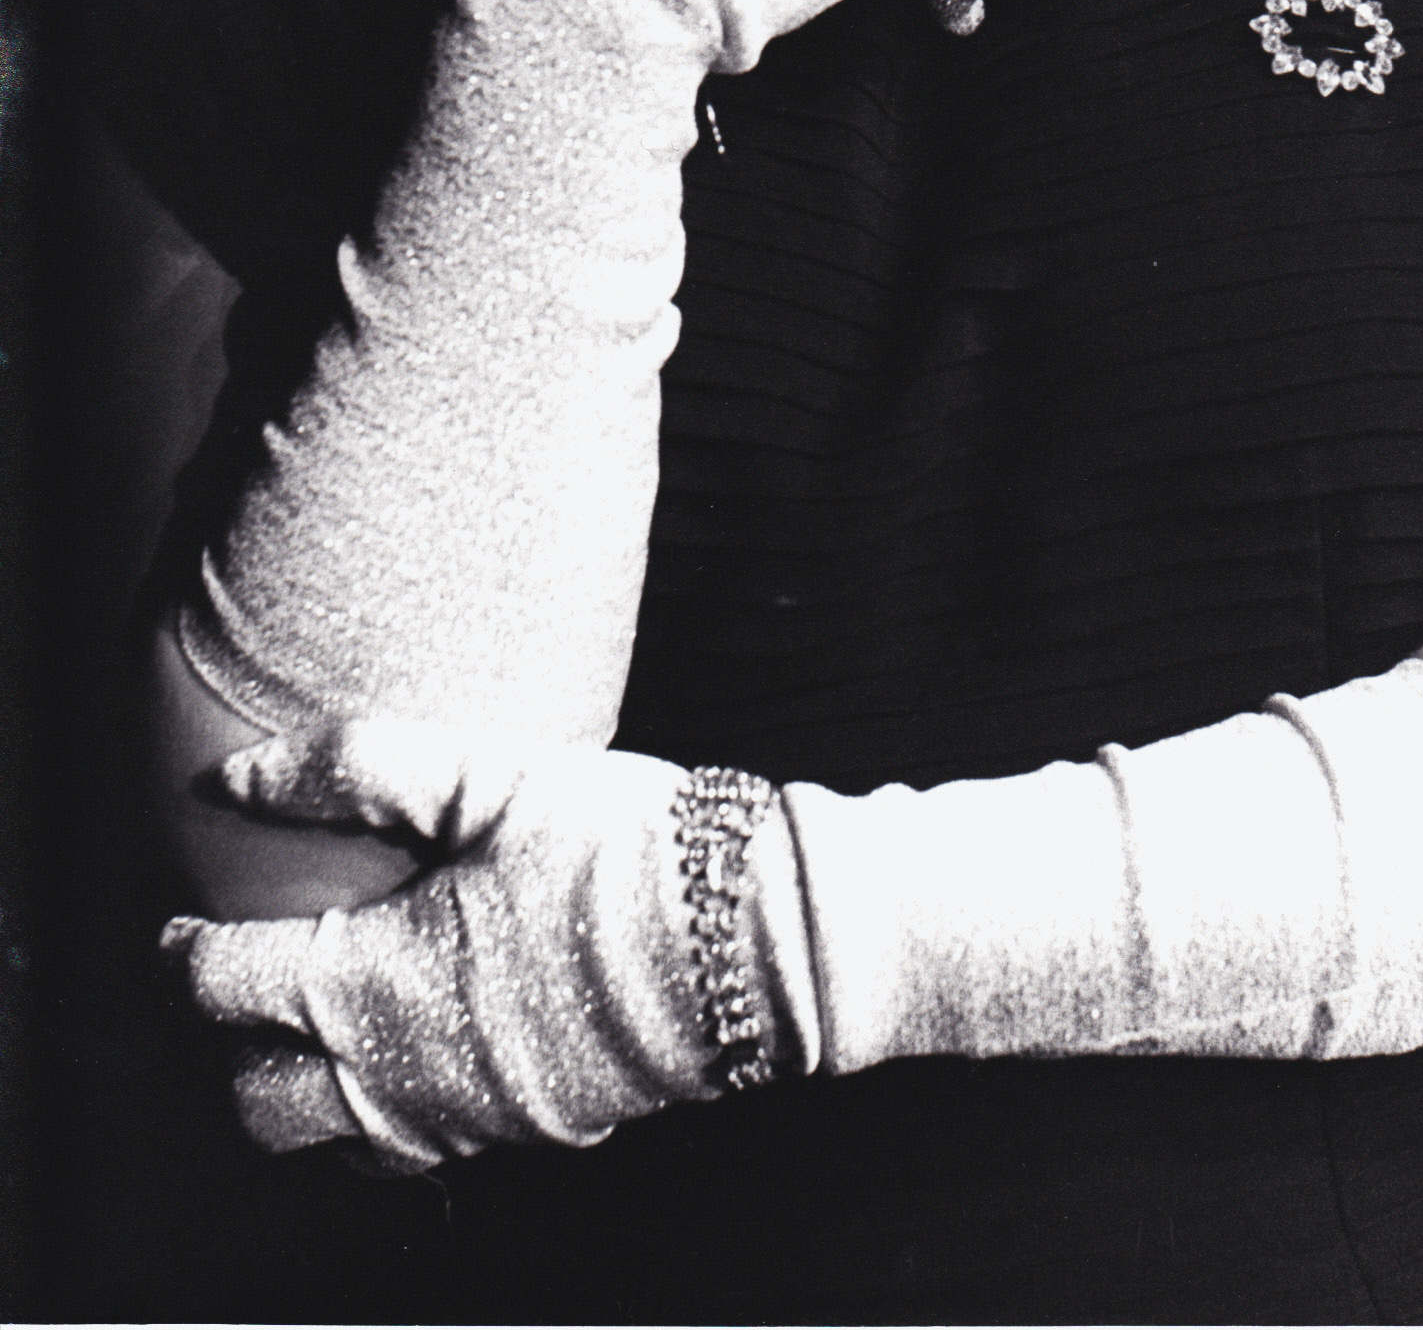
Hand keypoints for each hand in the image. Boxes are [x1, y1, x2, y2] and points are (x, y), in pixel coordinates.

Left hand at [162, 718, 762, 1171]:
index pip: (224, 990)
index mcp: (370, 984)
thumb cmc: (617, 847)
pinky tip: (412, 1054)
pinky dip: (378, 1117)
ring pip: (329, 1147)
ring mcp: (462, 1119)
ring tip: (310, 1032)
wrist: (746, 939)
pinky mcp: (524, 1131)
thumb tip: (234, 774)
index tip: (176, 930)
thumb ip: (353, 769)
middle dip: (222, 1051)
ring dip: (297, 1095)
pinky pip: (413, 1154)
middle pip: (256, 1102)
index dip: (182, 958)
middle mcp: (397, 1075)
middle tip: (231, 991)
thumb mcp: (487, 777)